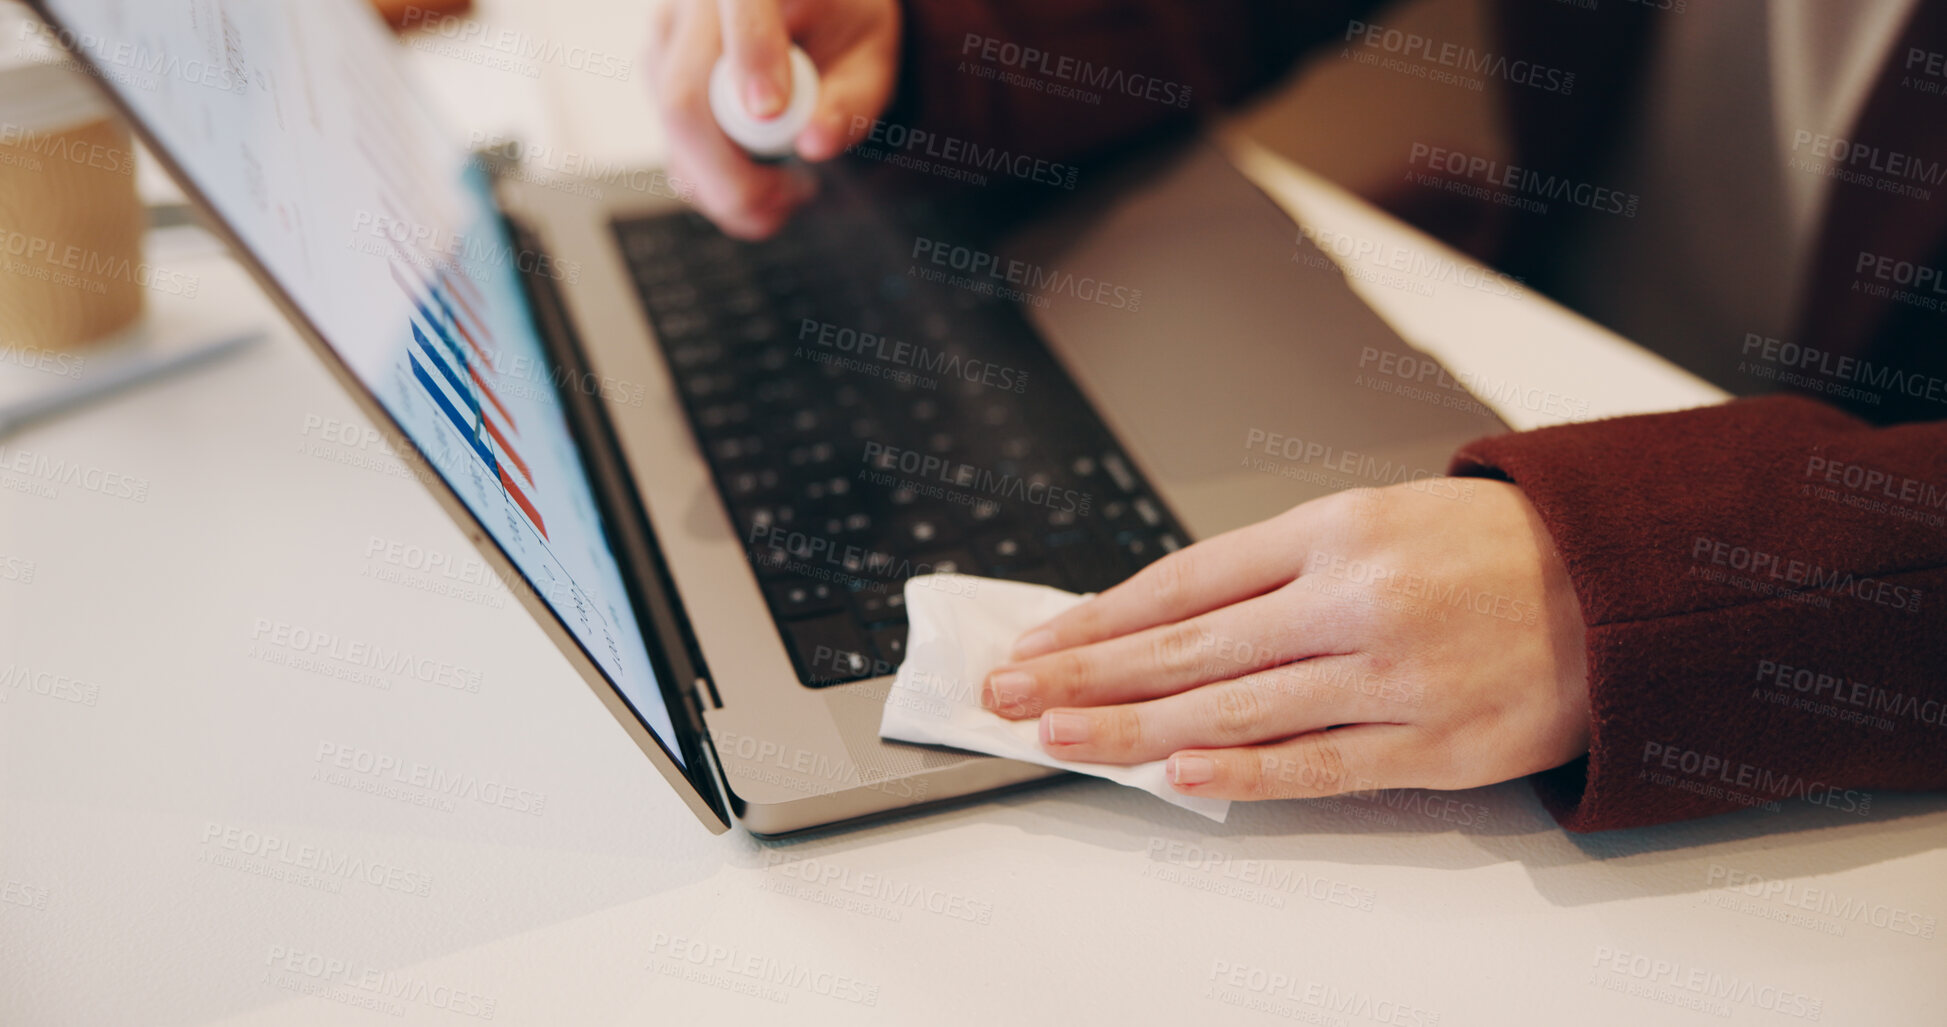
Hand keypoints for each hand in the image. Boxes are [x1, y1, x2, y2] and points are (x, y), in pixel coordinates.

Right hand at [644, 0, 900, 237]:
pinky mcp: (656, 75)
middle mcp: (699, 4)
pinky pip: (672, 146)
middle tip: (784, 202)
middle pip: (686, 95)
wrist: (814, 17)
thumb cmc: (843, 31)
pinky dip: (714, 184)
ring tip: (785, 196)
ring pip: (673, 131)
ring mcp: (666, 38)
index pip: (743, 7)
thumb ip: (850, 99)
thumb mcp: (870, 59)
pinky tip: (756, 184)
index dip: (752, 58)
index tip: (770, 111)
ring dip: (726, 187)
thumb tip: (814, 143)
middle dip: (731, 173)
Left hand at [983, 480, 1590, 801]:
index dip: (1099, 615)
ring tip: (1058, 734)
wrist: (1626, 583)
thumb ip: (1278, 569)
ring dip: (1134, 726)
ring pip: (1235, 706)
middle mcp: (1354, 598)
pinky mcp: (1437, 745)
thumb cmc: (1494, 550)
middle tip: (1008, 690)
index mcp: (1334, 531)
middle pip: (1188, 643)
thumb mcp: (1378, 518)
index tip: (1039, 637)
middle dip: (1084, 672)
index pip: (1184, 580)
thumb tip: (1168, 620)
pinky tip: (1179, 776)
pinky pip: (1322, 764)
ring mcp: (1393, 675)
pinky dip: (1245, 772)